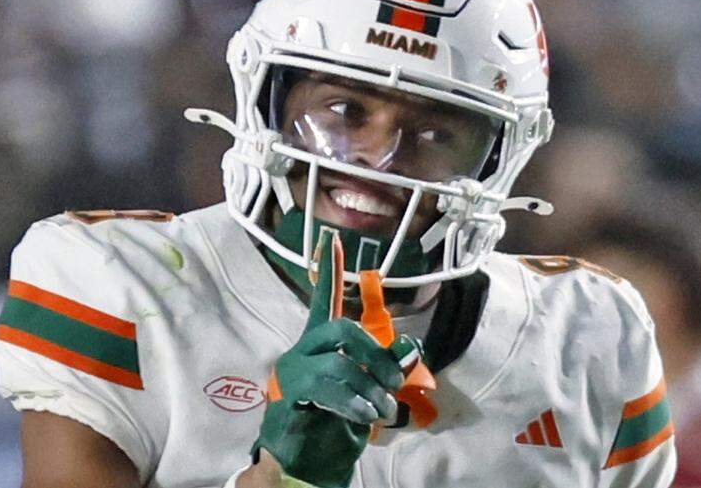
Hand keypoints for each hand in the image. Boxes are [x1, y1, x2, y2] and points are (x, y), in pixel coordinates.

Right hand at [254, 229, 403, 487]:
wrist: (307, 460)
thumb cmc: (335, 422)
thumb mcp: (371, 392)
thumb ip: (387, 368)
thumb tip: (411, 347)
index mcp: (320, 343)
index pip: (325, 298)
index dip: (330, 270)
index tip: (332, 238)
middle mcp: (303, 349)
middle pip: (342, 330)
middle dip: (375, 355)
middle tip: (395, 381)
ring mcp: (293, 371)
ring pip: (339, 365)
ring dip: (370, 390)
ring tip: (383, 410)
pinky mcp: (289, 395)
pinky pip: (327, 391)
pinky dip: (354, 404)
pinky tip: (366, 417)